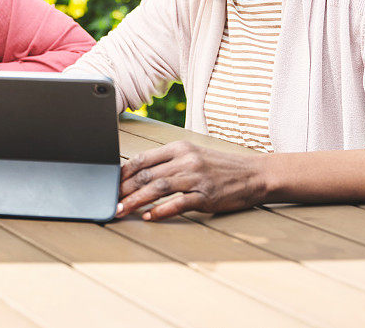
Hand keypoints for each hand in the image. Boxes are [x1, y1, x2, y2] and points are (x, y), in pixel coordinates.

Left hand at [116, 141, 268, 220]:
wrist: (254, 174)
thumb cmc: (219, 166)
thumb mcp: (192, 155)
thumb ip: (168, 162)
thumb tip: (139, 174)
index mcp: (179, 148)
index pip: (143, 159)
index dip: (124, 172)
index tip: (110, 182)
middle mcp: (185, 160)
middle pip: (147, 174)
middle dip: (124, 189)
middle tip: (110, 199)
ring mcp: (196, 177)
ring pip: (158, 188)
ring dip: (136, 200)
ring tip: (122, 209)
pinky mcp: (206, 195)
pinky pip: (179, 203)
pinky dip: (161, 210)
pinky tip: (149, 217)